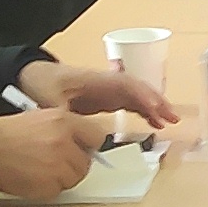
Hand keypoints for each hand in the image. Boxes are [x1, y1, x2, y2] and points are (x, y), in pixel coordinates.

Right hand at [0, 105, 99, 200]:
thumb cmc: (3, 135)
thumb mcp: (38, 117)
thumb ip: (63, 128)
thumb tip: (83, 142)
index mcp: (62, 120)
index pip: (96, 136)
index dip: (87, 144)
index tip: (84, 149)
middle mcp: (63, 141)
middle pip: (86, 161)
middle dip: (74, 163)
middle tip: (56, 162)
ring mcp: (57, 164)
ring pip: (74, 177)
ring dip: (62, 177)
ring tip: (41, 170)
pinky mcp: (48, 185)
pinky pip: (59, 190)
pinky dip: (49, 188)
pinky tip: (34, 178)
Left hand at [42, 63, 183, 134]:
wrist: (34, 77)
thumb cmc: (42, 84)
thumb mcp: (48, 100)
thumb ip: (63, 114)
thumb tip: (74, 129)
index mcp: (95, 81)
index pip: (124, 85)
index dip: (141, 95)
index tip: (155, 108)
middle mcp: (106, 83)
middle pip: (137, 88)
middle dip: (156, 101)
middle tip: (172, 117)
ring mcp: (108, 90)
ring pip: (137, 95)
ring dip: (154, 106)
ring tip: (169, 122)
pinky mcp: (106, 98)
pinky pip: (131, 102)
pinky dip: (144, 111)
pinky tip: (154, 123)